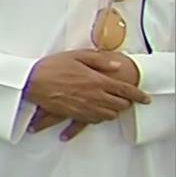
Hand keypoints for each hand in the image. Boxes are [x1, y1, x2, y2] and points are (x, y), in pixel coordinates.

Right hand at [23, 50, 150, 124]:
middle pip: (119, 105)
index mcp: (97, 80)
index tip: (145, 98)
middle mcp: (94, 96)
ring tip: (110, 105)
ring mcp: (84, 107)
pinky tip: (96, 114)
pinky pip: (93, 121)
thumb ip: (100, 60)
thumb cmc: (52, 66)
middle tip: (124, 98)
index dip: (138, 95)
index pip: (125, 90)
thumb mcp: (77, 56)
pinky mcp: (74, 115)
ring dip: (113, 111)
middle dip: (125, 102)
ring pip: (108, 115)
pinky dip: (99, 118)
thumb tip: (117, 64)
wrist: (30, 81)